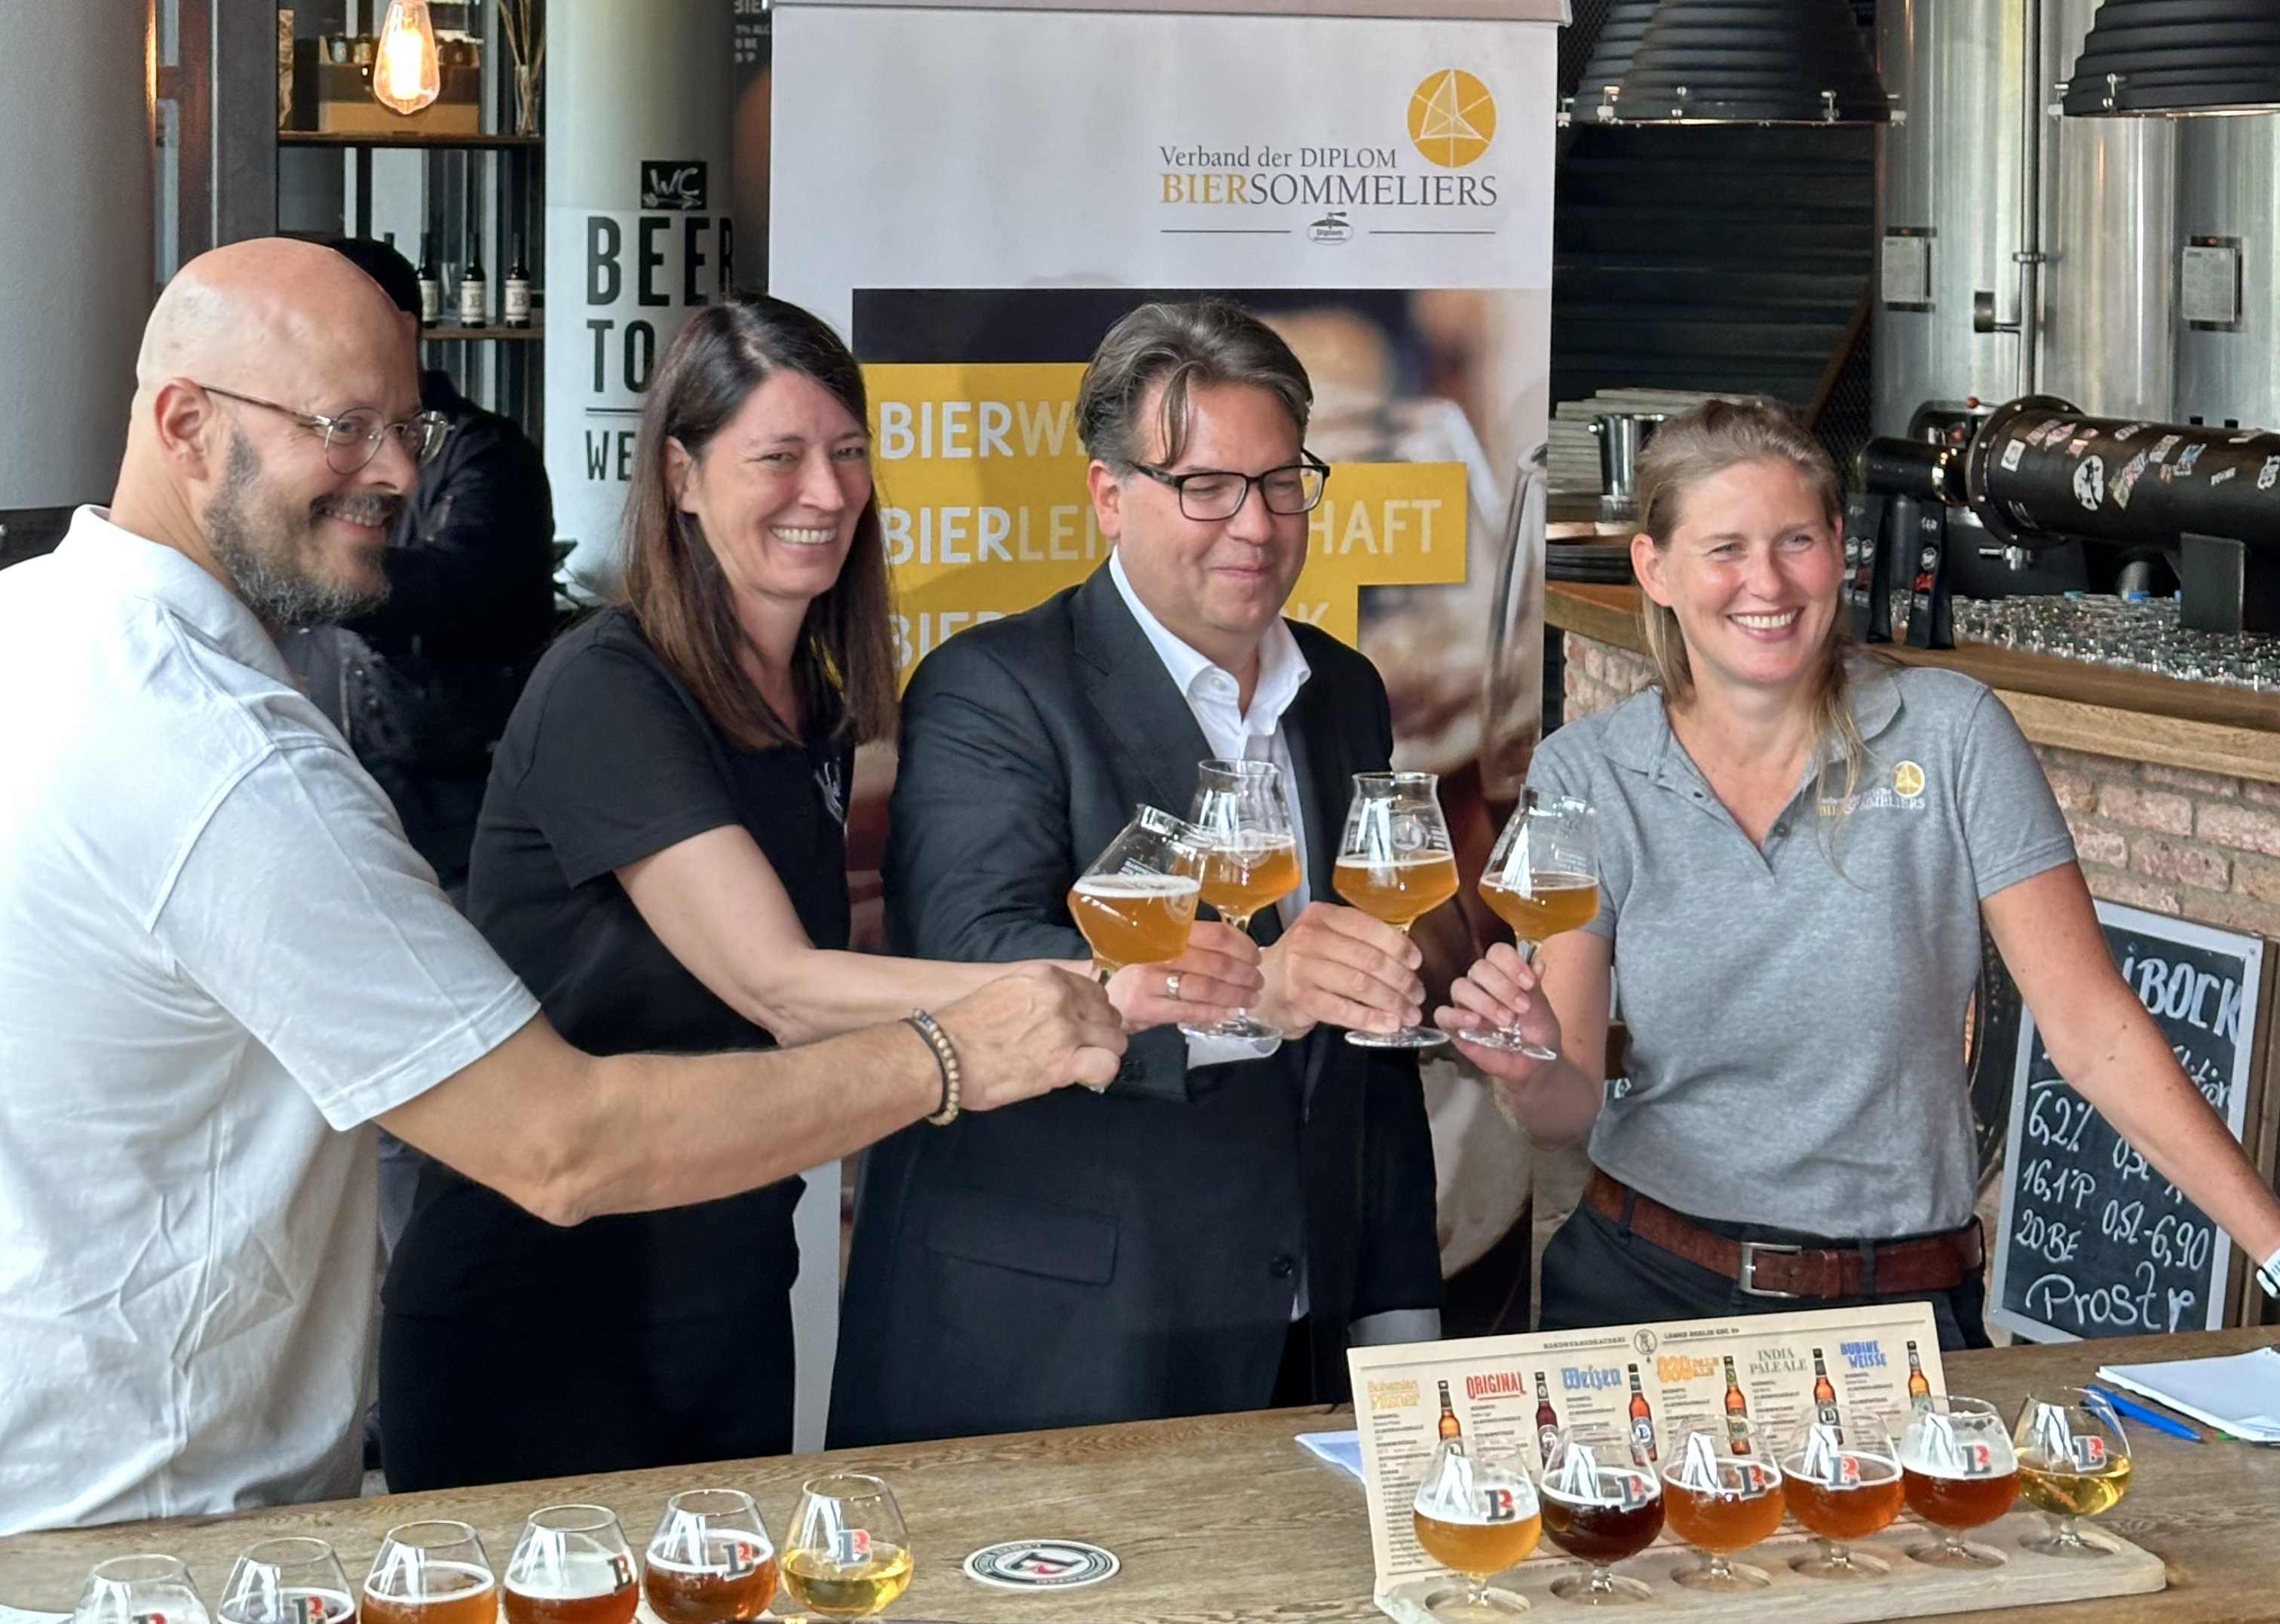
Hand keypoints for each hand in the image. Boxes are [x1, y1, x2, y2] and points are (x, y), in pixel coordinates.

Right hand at [933, 964, 1125, 1105]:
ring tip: (1084, 1064)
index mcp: (1046, 976)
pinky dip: (1101, 1072)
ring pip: (1115, 1040)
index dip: (1093, 1011)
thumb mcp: (1005, 991)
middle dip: (1101, 1032)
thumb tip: (1059, 1011)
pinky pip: (1107, 1065)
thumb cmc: (963, 1027)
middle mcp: (1062, 997)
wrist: (942, 1055)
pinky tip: (1085, 1077)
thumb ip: (1038, 995)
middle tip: (1084, 1048)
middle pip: (1108, 1014)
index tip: (1084, 1026)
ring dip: (1104, 1053)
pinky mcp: (1065, 1062)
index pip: (1094, 989)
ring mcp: (1066, 1029)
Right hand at [1103, 922, 1264, 1032]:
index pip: (1214, 934)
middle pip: (1214, 963)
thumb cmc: (1137, 968)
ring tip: (1250, 998)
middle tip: (1258, 981)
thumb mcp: (1160, 947)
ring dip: (1235, 995)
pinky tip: (1229, 1012)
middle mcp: (1157, 952)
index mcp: (1166, 932)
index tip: (1256, 956)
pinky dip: (1214, 1012)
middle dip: (1244, 974)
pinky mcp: (1146, 1008)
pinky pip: (1189, 1010)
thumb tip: (1238, 949)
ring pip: (1205, 988)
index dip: (1242, 946)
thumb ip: (1191, 944)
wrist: (1101, 994)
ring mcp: (1149, 981)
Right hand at [1252, 902, 1425, 1039]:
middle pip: (1369, 959)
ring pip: (1360, 985)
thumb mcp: (1328, 939)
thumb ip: (1360, 941)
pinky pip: (1344, 1010)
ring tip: (1409, 1014)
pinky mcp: (1301, 998)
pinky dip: (1371, 1019)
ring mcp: (1302, 968)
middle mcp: (1310, 937)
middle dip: (1401, 980)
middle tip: (1417, 995)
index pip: (1369, 927)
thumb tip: (1408, 961)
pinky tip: (1389, 1025)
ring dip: (1392, 1002)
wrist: (1267, 986)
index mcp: (1322, 916)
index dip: (1399, 946)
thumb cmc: (1306, 962)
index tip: (1416, 963)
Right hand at [1434, 942, 1564, 1080]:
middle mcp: (1481, 984)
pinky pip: (1443, 1014)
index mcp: (1502, 973)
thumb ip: (1536, 988)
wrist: (1535, 1065)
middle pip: (1479, 967)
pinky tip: (1475, 1022)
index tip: (1529, 982)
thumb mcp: (1542, 1010)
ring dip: (1483, 1001)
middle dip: (1502, 986)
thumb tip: (1536, 963)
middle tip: (1522, 1007)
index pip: (1497, 953)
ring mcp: (1465, 1005)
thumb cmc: (1538, 1033)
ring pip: (1460, 987)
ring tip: (1505, 1020)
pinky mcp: (1454, 1027)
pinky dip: (1456, 1015)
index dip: (1511, 963)